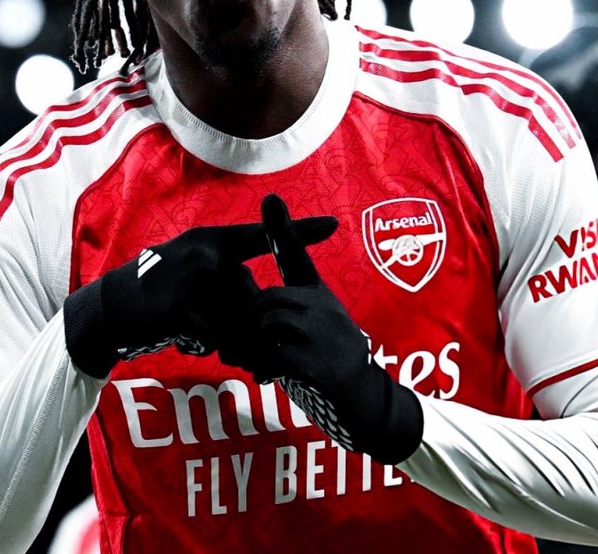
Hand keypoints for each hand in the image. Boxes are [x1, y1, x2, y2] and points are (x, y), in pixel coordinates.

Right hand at [63, 212, 336, 378]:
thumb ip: (227, 282)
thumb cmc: (159, 293)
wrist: (113, 308)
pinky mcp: (182, 303)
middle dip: (247, 329)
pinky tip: (184, 336)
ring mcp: (194, 275)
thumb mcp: (193, 274)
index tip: (335, 225)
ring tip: (197, 332)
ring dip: (226, 340)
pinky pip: (214, 336)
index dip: (299, 231)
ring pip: (237, 320)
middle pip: (252, 298)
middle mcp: (207, 251)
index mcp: (213, 240)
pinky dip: (203, 344)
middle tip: (227, 341)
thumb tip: (261, 312)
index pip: (261, 236)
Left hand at [219, 194, 423, 463]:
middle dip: (242, 321)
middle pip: (264, 298)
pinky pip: (274, 355)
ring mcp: (321, 333)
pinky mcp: (317, 363)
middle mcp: (321, 306)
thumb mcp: (311, 329)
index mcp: (316, 294)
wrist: (366, 400)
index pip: (294, 255)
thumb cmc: (331, 361)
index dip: (282, 228)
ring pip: (266, 322)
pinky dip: (261, 368)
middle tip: (232, 345)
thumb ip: (280, 316)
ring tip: (249, 362)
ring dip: (248, 346)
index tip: (270, 196)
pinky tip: (264, 377)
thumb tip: (246, 315)